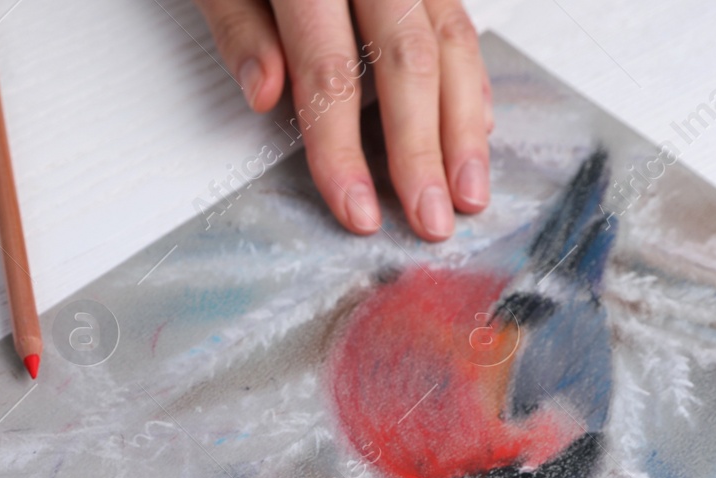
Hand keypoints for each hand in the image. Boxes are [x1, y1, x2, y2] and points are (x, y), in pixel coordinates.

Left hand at [193, 0, 491, 240]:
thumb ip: (238, 23)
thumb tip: (268, 93)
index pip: (330, 70)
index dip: (343, 148)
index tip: (357, 209)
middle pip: (406, 63)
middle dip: (422, 151)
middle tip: (432, 220)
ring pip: (449, 41)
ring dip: (464, 125)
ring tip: (470, 190)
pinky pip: (457, 20)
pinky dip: (471, 80)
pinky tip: (477, 126)